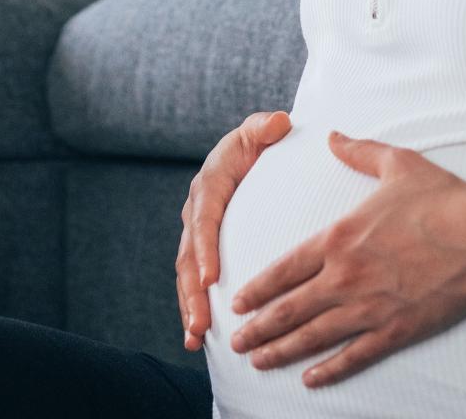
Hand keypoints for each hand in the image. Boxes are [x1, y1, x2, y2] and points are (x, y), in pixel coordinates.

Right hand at [176, 110, 292, 350]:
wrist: (253, 153)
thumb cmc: (261, 143)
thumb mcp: (262, 130)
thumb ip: (267, 127)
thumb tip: (279, 124)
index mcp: (210, 184)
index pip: (204, 218)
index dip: (204, 249)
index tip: (210, 277)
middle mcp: (197, 212)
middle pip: (188, 257)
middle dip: (192, 293)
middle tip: (200, 323)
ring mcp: (198, 235)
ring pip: (186, 276)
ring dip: (189, 308)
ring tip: (195, 338)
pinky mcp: (205, 252)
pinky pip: (195, 283)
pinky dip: (194, 310)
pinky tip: (197, 341)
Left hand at [225, 131, 465, 387]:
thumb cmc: (444, 201)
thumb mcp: (397, 164)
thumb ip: (359, 151)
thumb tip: (332, 135)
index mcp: (338, 239)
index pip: (283, 269)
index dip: (256, 289)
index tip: (237, 303)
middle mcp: (344, 277)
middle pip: (288, 309)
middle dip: (257, 328)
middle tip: (235, 342)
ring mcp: (368, 307)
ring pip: (312, 336)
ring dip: (281, 351)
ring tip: (258, 361)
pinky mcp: (395, 330)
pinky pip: (354, 356)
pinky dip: (329, 371)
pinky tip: (310, 380)